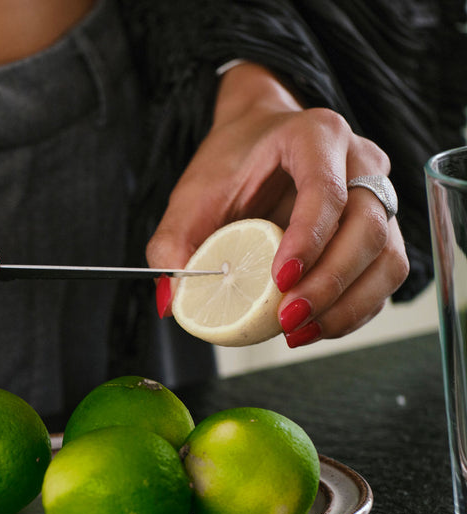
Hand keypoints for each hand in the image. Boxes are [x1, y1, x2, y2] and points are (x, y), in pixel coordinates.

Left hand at [146, 63, 409, 347]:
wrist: (255, 140)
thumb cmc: (229, 164)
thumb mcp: (190, 197)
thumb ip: (172, 246)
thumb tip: (172, 302)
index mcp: (314, 137)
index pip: (327, 190)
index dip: (310, 239)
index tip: (280, 279)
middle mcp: (359, 162)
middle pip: (367, 228)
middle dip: (329, 283)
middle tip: (287, 318)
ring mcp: (377, 195)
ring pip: (387, 256)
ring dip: (348, 304)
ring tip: (299, 331)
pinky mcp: (380, 229)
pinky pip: (383, 275)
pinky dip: (354, 309)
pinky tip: (316, 326)